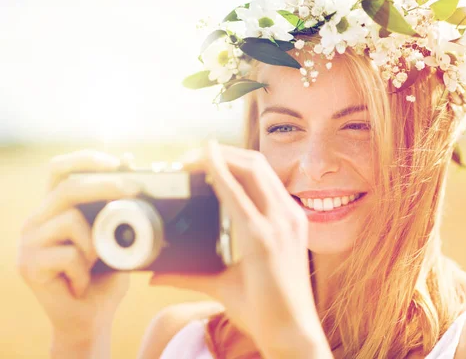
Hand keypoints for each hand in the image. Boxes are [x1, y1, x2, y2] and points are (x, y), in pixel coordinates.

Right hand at [16, 150, 140, 352]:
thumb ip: (118, 205)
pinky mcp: (28, 265)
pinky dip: (86, 270)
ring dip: (96, 242)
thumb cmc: (105, 273)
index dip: (86, 158)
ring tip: (95, 263)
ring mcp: (28, 242)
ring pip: (70, 220)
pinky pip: (68, 255)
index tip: (119, 161)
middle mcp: (37, 219)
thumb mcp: (118, 235)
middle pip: (67, 187)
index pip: (60, 169)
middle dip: (106, 184)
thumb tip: (131, 164)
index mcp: (56, 208)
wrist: (91, 316)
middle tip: (136, 189)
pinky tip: (81, 283)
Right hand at [150, 140, 330, 356]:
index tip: (198, 150)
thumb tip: (152, 276)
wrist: (296, 329)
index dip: (213, 163)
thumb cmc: (261, 313)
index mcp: (259, 237)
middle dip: (224, 154)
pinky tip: (238, 178)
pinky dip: (255, 175)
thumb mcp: (221, 289)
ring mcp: (293, 218)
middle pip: (252, 167)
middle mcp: (280, 221)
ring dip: (240, 160)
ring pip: (267, 171)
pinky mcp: (298, 220)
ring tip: (215, 161)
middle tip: (198, 156)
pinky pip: (276, 185)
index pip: (232, 186)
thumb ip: (186, 276)